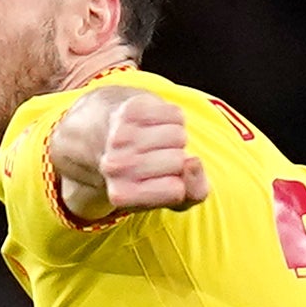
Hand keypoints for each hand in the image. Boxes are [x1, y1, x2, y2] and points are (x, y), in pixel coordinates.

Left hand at [56, 88, 207, 219]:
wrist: (110, 139)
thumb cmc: (149, 175)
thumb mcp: (172, 197)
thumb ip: (194, 191)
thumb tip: (192, 162)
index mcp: (121, 195)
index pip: (175, 191)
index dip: (179, 186)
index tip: (163, 183)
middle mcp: (113, 166)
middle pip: (179, 161)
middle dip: (179, 161)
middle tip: (160, 161)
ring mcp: (118, 135)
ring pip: (178, 135)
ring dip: (176, 139)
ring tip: (158, 143)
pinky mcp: (128, 109)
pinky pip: (175, 115)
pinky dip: (173, 119)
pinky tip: (156, 126)